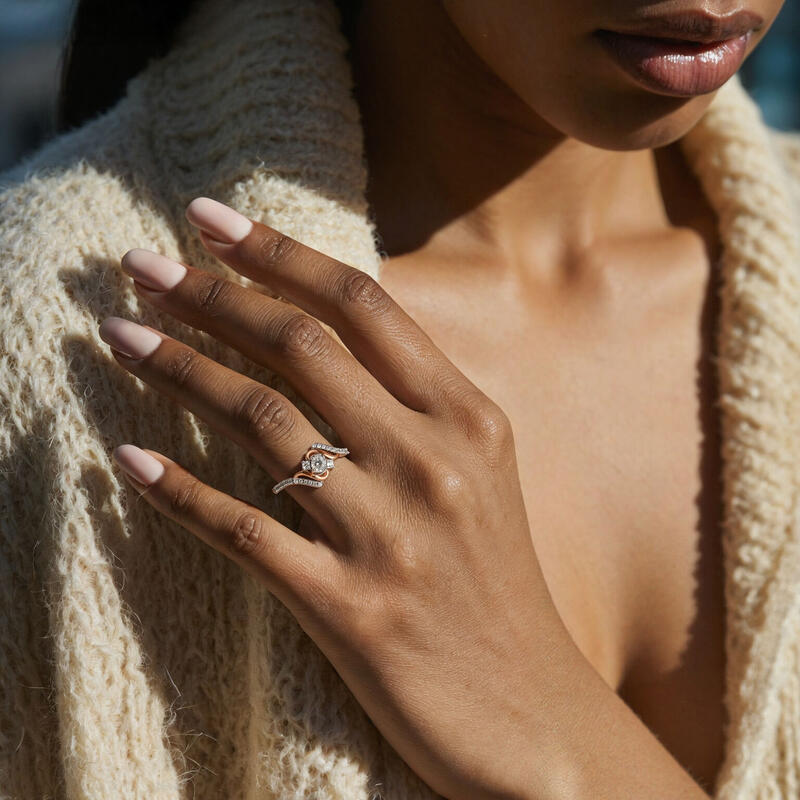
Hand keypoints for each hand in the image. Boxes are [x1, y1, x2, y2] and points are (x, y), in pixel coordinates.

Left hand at [99, 197, 582, 799]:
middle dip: (214, 296)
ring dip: (178, 371)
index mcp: (469, 419)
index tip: (211, 219)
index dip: (281, 253)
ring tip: (121, 337)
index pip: (362, 308)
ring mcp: (393, 538)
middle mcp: (433, 463)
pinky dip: (178, 493)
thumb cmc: (496, 584)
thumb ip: (415, 405)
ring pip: (263, 423)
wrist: (532, 712)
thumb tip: (323, 338)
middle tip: (142, 265)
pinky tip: (127, 460)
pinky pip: (245, 532)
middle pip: (303, 349)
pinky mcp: (353, 612)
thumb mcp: (479, 473)